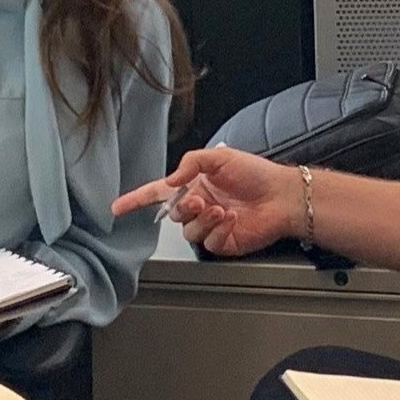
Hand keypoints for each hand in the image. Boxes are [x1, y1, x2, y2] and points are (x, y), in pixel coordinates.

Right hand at [112, 147, 301, 255]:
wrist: (283, 195)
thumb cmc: (256, 173)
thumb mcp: (219, 157)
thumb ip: (190, 163)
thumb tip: (169, 181)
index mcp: (194, 185)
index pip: (158, 193)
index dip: (136, 200)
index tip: (116, 207)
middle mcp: (199, 206)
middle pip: (174, 214)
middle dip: (183, 208)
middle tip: (199, 200)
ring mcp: (210, 226)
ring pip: (190, 231)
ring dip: (203, 219)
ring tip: (221, 209)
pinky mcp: (223, 243)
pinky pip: (209, 242)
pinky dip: (219, 229)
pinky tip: (233, 219)